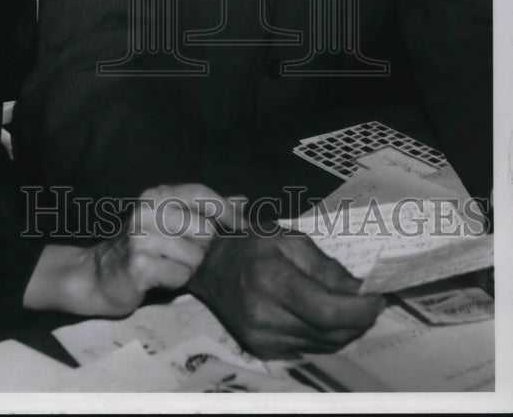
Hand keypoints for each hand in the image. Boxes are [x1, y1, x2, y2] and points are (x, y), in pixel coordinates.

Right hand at [90, 183, 236, 315]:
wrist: (98, 275)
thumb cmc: (141, 248)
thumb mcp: (170, 222)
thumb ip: (205, 210)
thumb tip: (243, 200)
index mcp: (156, 195)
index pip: (200, 193)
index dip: (225, 210)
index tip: (242, 227)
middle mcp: (148, 210)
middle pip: (205, 230)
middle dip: (201, 248)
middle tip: (181, 253)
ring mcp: (141, 237)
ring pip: (195, 256)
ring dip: (187, 268)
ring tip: (167, 266)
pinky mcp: (139, 265)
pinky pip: (180, 276)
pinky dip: (174, 282)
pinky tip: (158, 278)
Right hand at [188, 228, 383, 357]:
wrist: (208, 266)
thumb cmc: (250, 244)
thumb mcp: (288, 238)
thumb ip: (326, 266)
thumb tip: (361, 289)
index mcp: (270, 279)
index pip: (327, 310)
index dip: (361, 309)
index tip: (380, 297)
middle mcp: (264, 315)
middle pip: (330, 332)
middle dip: (360, 319)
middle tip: (374, 301)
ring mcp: (262, 338)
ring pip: (324, 345)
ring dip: (346, 329)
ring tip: (354, 306)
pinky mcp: (263, 350)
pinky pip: (309, 348)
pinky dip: (326, 335)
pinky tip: (328, 317)